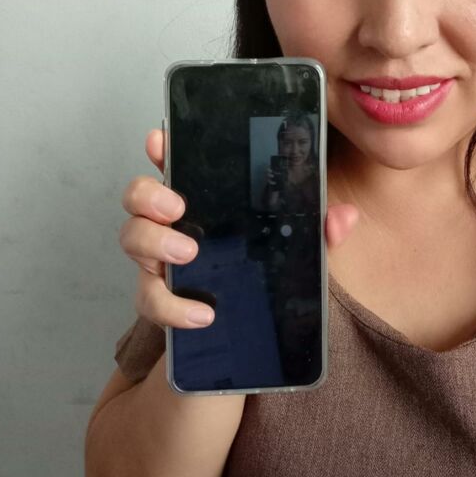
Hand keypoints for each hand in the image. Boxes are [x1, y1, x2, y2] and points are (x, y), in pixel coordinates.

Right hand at [120, 129, 358, 329]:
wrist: (249, 336)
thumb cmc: (266, 273)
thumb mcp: (297, 248)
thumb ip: (319, 230)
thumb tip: (343, 216)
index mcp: (205, 202)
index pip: (176, 165)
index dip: (161, 149)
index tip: (160, 140)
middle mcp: (174, 224)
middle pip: (137, 197)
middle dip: (148, 195)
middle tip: (177, 209)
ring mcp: (161, 259)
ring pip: (132, 239)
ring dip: (154, 243)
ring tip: (188, 254)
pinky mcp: (160, 298)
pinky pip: (149, 298)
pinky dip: (171, 306)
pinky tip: (201, 314)